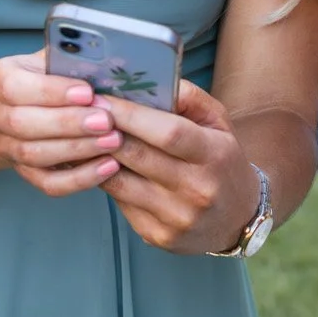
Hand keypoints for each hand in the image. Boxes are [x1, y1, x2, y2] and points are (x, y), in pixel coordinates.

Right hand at [0, 53, 123, 196]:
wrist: (25, 105)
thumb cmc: (47, 76)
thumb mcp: (53, 59)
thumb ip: (71, 59)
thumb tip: (103, 62)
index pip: (14, 87)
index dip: (52, 92)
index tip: (87, 92)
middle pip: (22, 124)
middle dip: (68, 123)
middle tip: (105, 120)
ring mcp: (4, 146)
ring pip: (34, 155)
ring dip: (77, 150)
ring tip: (113, 141)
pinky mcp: (23, 172)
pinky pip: (49, 183)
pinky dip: (80, 178)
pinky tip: (108, 166)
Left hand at [96, 80, 257, 253]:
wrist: (237, 220)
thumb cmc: (222, 162)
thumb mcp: (218, 123)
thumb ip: (189, 98)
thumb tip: (151, 80)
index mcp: (215, 155)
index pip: (167, 132)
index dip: (130, 115)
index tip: (100, 98)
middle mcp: (198, 189)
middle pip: (138, 156)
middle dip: (104, 132)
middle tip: (79, 113)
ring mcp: (176, 217)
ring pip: (121, 182)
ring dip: (96, 158)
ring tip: (81, 138)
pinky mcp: (157, 236)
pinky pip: (121, 203)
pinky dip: (104, 181)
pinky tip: (95, 165)